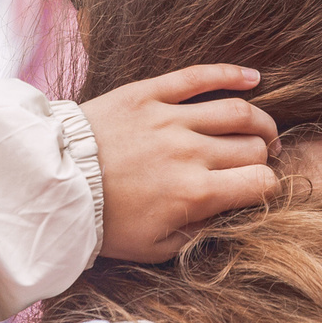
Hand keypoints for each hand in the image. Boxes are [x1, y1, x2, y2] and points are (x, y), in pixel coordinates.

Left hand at [81, 64, 278, 260]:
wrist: (54, 184)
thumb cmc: (103, 222)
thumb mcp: (153, 248)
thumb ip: (196, 236)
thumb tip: (226, 219)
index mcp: (196, 193)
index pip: (260, 182)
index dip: (268, 187)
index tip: (259, 190)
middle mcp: (191, 152)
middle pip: (253, 147)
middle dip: (262, 158)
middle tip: (257, 162)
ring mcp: (171, 119)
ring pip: (237, 111)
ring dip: (259, 121)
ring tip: (262, 130)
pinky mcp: (150, 94)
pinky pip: (200, 77)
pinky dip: (231, 74)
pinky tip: (253, 78)